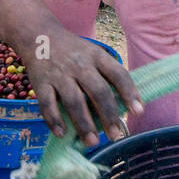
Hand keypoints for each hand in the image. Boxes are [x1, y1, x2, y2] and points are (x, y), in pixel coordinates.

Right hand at [17, 28, 143, 146]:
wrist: (40, 36)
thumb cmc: (74, 52)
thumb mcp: (94, 54)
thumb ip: (106, 75)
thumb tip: (124, 106)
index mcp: (97, 56)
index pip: (118, 74)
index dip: (129, 93)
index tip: (138, 112)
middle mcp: (80, 64)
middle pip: (98, 91)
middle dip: (108, 116)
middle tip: (116, 135)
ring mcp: (59, 74)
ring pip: (74, 101)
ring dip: (84, 124)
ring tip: (92, 142)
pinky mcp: (40, 82)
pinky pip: (47, 104)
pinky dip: (54, 120)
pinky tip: (62, 134)